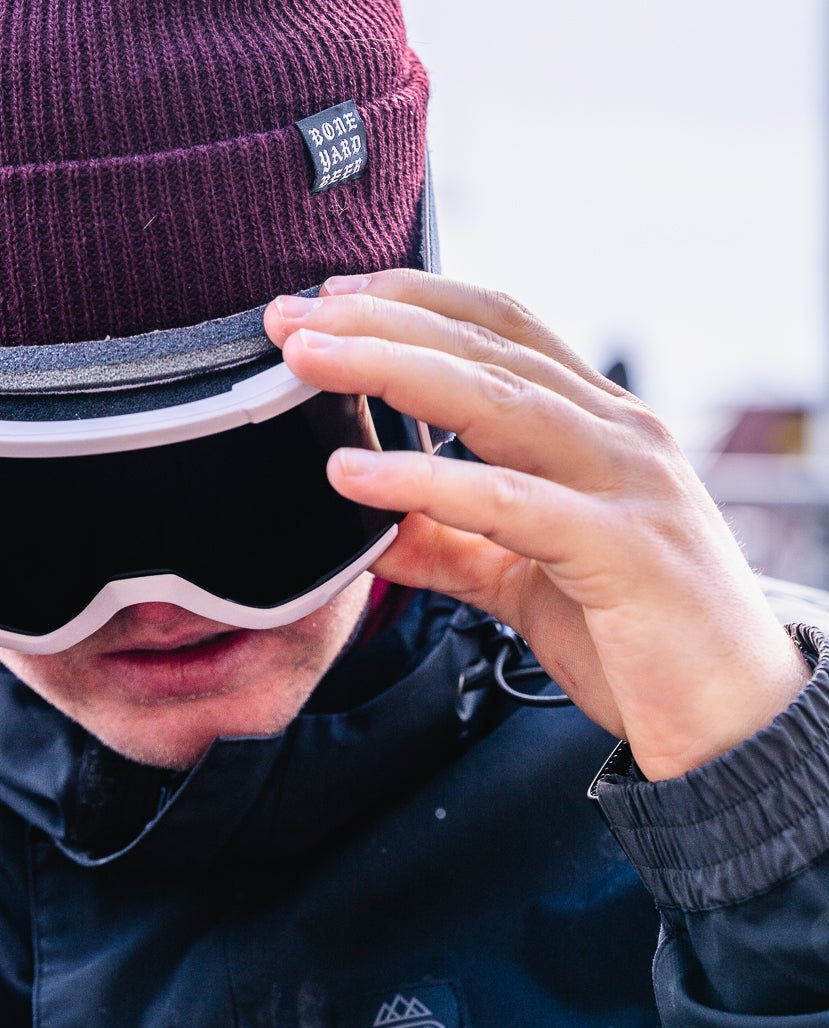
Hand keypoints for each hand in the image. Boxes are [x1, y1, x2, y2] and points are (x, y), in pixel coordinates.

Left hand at [265, 274, 807, 779]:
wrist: (741, 732)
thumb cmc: (640, 645)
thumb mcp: (525, 579)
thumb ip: (450, 543)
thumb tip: (364, 523)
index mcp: (600, 424)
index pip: (501, 324)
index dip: (412, 298)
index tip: (328, 295)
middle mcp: (619, 434)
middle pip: (484, 345)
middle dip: (377, 320)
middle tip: (287, 317)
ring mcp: (628, 484)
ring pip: (495, 397)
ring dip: (388, 367)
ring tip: (304, 361)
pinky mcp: (625, 550)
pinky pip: (509, 501)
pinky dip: (423, 479)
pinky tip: (353, 473)